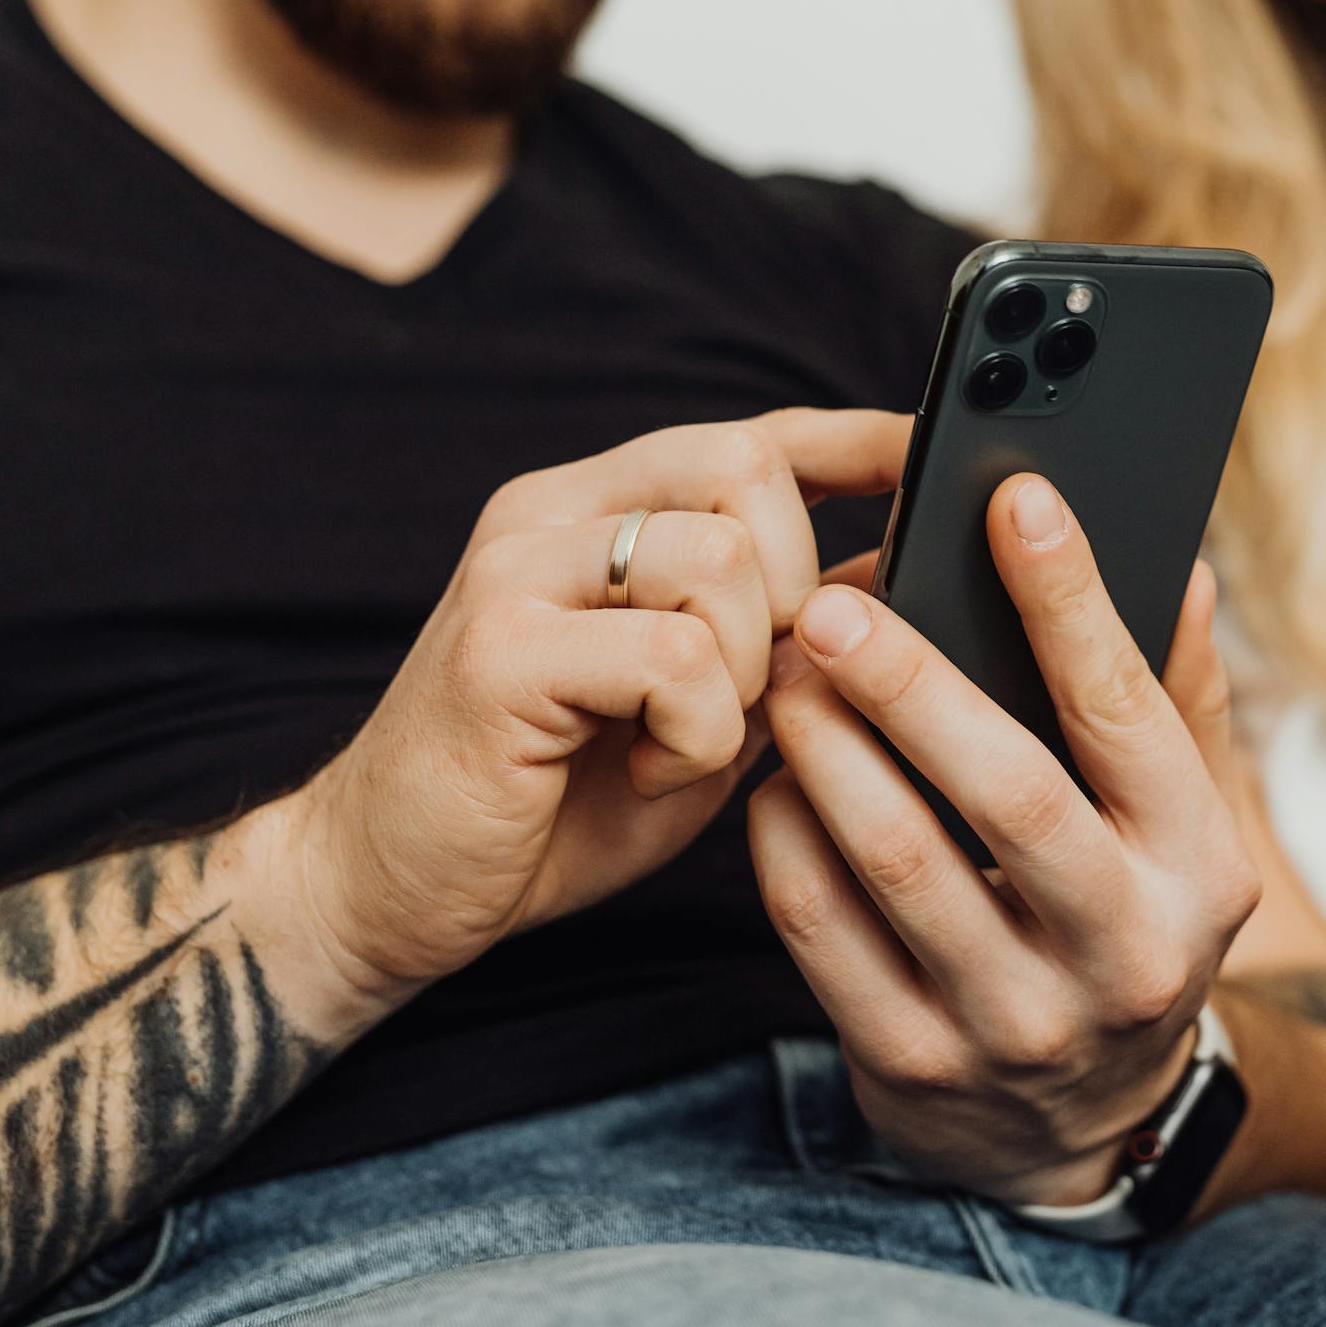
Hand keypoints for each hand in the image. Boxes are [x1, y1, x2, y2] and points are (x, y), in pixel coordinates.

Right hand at [279, 409, 909, 1006]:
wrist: (391, 890)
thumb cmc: (555, 801)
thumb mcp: (701, 702)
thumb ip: (779, 635)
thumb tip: (897, 579)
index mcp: (601, 511)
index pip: (752, 436)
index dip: (852, 441)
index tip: (933, 453)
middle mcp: (554, 515)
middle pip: (747, 468)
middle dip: (796, 588)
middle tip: (754, 684)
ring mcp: (519, 571)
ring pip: (723, 561)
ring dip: (743, 674)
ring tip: (683, 738)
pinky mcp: (502, 650)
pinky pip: (675, 659)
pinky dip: (694, 735)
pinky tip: (641, 770)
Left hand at [746, 474, 1261, 1205]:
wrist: (1078, 1128)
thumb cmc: (1125, 921)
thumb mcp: (1185, 827)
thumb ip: (1180, 700)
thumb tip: (1181, 567)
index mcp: (1199, 870)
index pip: (1131, 716)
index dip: (1073, 602)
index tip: (1017, 501)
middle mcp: (1121, 953)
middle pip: (1011, 794)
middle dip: (914, 684)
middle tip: (834, 605)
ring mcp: (1014, 1021)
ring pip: (901, 863)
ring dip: (830, 751)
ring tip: (787, 672)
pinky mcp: (912, 1063)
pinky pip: (822, 932)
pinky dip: (787, 837)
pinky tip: (772, 775)